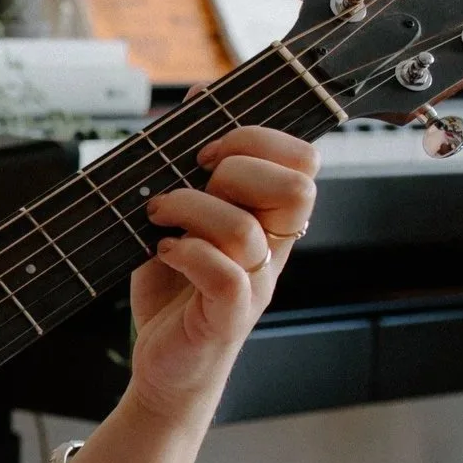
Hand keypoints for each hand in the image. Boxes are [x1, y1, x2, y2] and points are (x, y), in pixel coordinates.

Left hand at [126, 123, 319, 421]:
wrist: (164, 365)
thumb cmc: (175, 291)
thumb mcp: (180, 217)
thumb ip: (192, 164)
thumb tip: (199, 97)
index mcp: (270, 219)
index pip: (305, 162)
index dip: (260, 139)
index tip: (207, 148)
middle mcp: (274, 249)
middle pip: (297, 188)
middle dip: (237, 166)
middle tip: (191, 176)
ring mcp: (255, 285)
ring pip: (248, 229)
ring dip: (191, 208)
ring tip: (157, 217)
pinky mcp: (228, 318)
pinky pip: (226, 276)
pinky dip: (187, 253)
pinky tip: (163, 252)